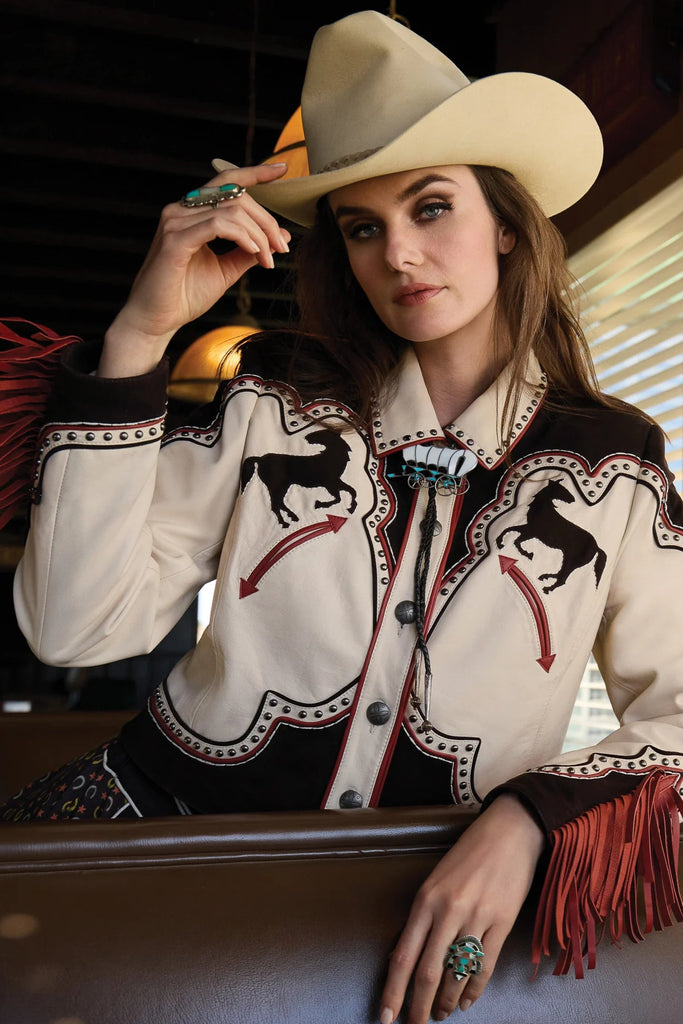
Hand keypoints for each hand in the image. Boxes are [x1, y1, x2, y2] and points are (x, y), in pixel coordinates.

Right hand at [99, 162, 290, 376]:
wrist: (156, 321)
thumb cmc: (185, 296)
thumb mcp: (226, 270)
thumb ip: (250, 251)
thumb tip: (282, 235)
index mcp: (192, 212)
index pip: (226, 182)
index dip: (255, 172)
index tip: (282, 169)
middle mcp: (181, 210)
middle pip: (236, 195)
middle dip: (267, 221)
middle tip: (283, 247)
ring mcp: (176, 221)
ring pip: (231, 210)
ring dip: (259, 235)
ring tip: (268, 260)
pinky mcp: (175, 239)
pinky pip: (219, 225)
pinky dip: (243, 237)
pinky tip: (254, 253)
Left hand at [379, 795, 544, 1022]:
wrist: (508, 832)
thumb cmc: (468, 855)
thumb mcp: (435, 881)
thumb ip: (421, 919)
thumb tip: (401, 957)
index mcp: (426, 899)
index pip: (402, 955)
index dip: (393, 991)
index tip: (385, 1017)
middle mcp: (448, 910)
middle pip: (427, 972)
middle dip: (418, 1006)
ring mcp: (477, 917)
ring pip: (457, 974)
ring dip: (447, 1001)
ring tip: (441, 1014)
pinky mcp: (503, 922)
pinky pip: (484, 966)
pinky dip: (474, 990)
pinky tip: (468, 1002)